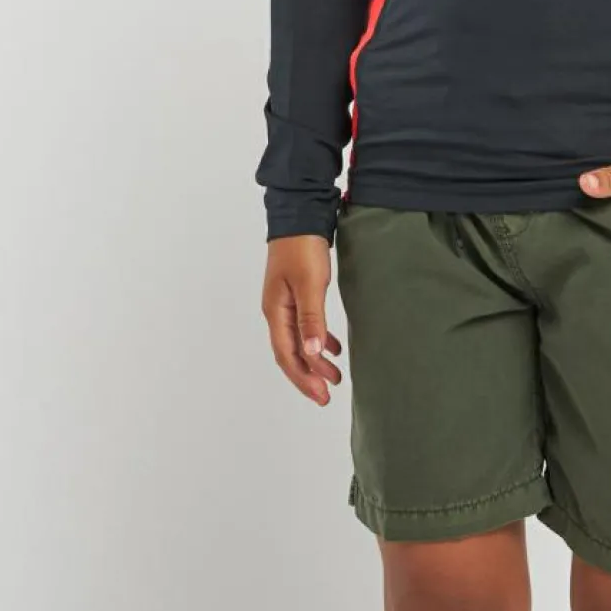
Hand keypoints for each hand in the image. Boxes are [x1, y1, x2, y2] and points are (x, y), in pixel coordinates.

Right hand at [262, 234, 343, 404]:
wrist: (300, 215)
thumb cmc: (303, 247)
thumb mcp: (310, 284)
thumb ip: (311, 319)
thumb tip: (312, 354)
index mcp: (276, 311)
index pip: (287, 355)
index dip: (303, 378)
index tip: (320, 395)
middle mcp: (276, 311)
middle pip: (290, 353)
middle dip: (307, 376)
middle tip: (326, 395)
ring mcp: (285, 303)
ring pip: (298, 341)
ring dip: (314, 361)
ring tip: (334, 376)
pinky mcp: (296, 294)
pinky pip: (304, 326)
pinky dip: (318, 340)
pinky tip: (333, 348)